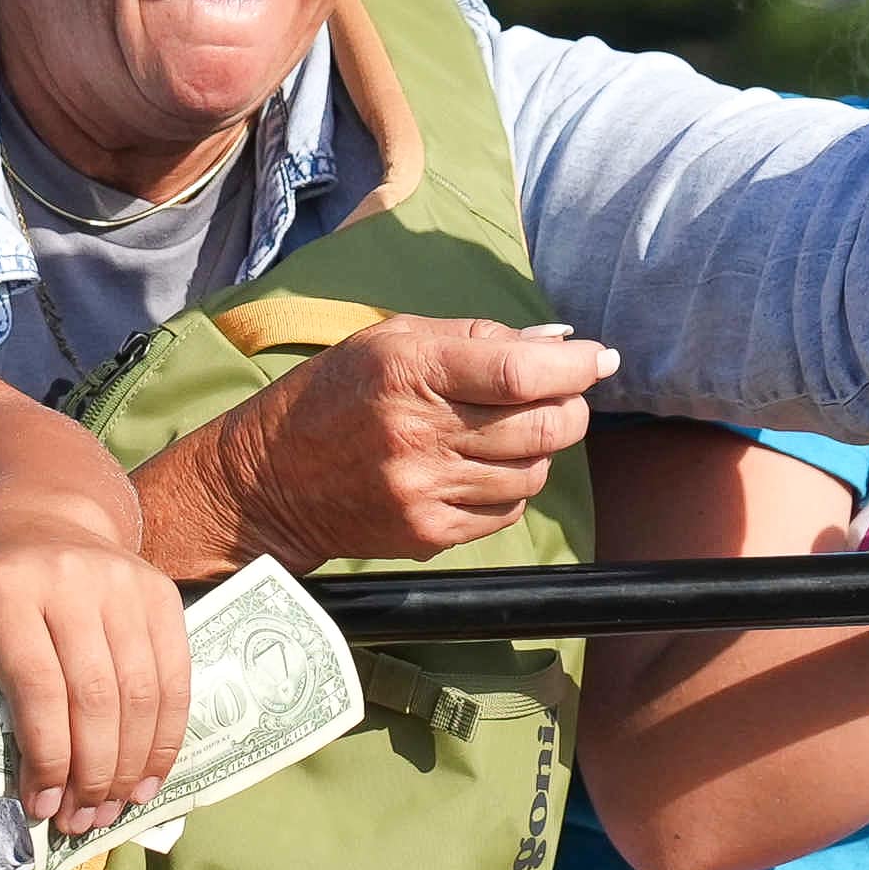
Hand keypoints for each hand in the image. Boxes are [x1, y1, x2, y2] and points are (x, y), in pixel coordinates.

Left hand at [0, 516, 192, 831]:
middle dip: (91, 773)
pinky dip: (164, 737)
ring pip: (140, 693)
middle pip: (95, 697)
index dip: (46, 757)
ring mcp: (123, 582)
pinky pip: (174, 677)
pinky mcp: (161, 591)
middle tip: (82, 822)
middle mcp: (70, 579)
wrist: (32, 510)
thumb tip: (27, 788)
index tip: (42, 807)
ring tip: (112, 810)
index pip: (37, 688)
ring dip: (129, 765)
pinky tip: (147, 777)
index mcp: (5, 588)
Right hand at [146, 317, 616, 574]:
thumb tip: (559, 343)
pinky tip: (479, 468)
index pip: (522, 372)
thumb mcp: (391, 340)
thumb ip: (476, 338)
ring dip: (538, 449)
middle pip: (543, 426)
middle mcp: (419, 432)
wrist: (268, 480)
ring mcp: (424, 490)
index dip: (575, 366)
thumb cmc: (334, 396)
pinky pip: (506, 511)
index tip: (600, 359)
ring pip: (533, 472)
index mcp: (410, 370)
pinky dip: (510, 487)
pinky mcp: (428, 532)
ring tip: (506, 433)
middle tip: (565, 396)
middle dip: (571, 407)